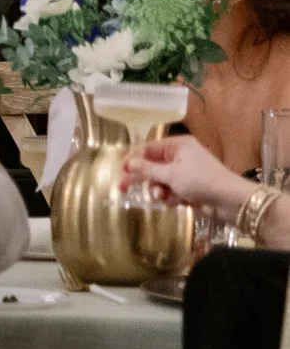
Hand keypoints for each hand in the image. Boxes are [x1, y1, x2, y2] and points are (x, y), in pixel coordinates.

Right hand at [124, 135, 256, 218]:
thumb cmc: (201, 180)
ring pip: (159, 181)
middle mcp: (180, 156)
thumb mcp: (171, 174)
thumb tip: (127, 163)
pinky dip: (170, 197)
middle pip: (151, 165)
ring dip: (158, 190)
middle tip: (124, 188)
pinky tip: (177, 202)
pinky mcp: (188, 188)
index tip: (120, 171)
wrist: (229, 201)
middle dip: (142, 178)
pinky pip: (169, 191)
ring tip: (163, 197)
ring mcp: (184, 172)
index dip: (132, 159)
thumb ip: (147, 169)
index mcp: (178, 146)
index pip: (147, 148)